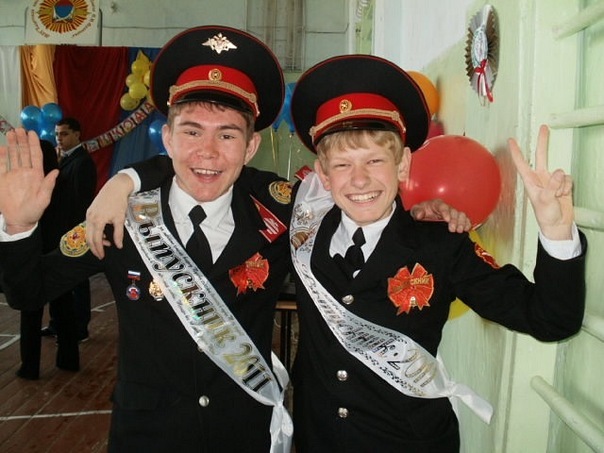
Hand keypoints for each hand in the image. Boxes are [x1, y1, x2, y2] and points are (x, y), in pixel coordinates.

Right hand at [0, 128, 57, 233]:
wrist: (19, 220)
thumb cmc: (34, 212)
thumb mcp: (43, 200)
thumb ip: (48, 185)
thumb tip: (56, 172)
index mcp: (36, 175)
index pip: (35, 156)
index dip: (34, 144)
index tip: (32, 133)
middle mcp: (25, 172)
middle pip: (24, 153)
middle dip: (22, 140)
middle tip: (19, 129)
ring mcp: (14, 175)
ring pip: (13, 156)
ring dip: (13, 144)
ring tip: (11, 133)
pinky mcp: (3, 180)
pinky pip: (1, 165)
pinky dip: (1, 156)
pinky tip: (2, 148)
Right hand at [85, 172, 133, 258]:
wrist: (115, 188)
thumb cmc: (118, 202)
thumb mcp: (120, 219)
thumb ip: (118, 234)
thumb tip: (118, 245)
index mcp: (97, 221)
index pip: (96, 240)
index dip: (99, 249)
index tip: (102, 256)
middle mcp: (90, 218)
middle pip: (89, 238)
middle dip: (94, 248)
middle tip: (100, 255)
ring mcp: (89, 214)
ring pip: (88, 232)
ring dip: (95, 240)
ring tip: (106, 244)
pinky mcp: (90, 211)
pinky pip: (90, 225)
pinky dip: (95, 232)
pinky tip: (104, 234)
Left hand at [410, 199, 471, 232]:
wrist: (423, 217)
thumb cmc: (421, 212)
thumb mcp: (415, 210)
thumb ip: (417, 211)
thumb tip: (420, 214)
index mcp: (436, 204)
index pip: (443, 206)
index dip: (446, 212)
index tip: (447, 219)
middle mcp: (446, 208)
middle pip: (454, 211)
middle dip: (454, 220)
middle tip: (452, 229)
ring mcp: (452, 213)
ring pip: (461, 215)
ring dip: (462, 223)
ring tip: (459, 230)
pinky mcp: (456, 219)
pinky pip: (465, 219)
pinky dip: (467, 223)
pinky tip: (467, 229)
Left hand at [508, 125, 573, 239]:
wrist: (558, 225)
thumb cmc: (546, 216)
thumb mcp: (545, 200)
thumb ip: (551, 185)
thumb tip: (558, 172)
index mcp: (530, 181)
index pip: (521, 163)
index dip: (516, 152)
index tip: (511, 140)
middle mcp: (539, 178)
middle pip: (541, 156)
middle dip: (543, 142)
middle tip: (544, 127)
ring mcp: (551, 180)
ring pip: (560, 172)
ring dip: (561, 184)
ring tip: (556, 196)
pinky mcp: (562, 184)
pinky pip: (567, 179)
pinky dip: (567, 187)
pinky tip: (563, 195)